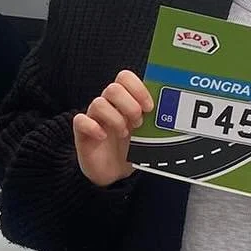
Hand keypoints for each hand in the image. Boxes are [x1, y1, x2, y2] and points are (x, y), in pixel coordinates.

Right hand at [73, 70, 153, 186]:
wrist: (115, 172)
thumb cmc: (131, 148)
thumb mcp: (147, 132)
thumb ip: (154, 119)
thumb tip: (169, 111)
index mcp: (124, 100)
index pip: (125, 78)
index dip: (138, 89)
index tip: (149, 107)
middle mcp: (108, 105)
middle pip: (113, 88)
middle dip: (129, 106)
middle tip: (137, 122)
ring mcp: (94, 117)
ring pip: (99, 103)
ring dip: (115, 119)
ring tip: (124, 133)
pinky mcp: (82, 131)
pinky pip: (80, 120)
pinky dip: (93, 128)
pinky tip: (103, 136)